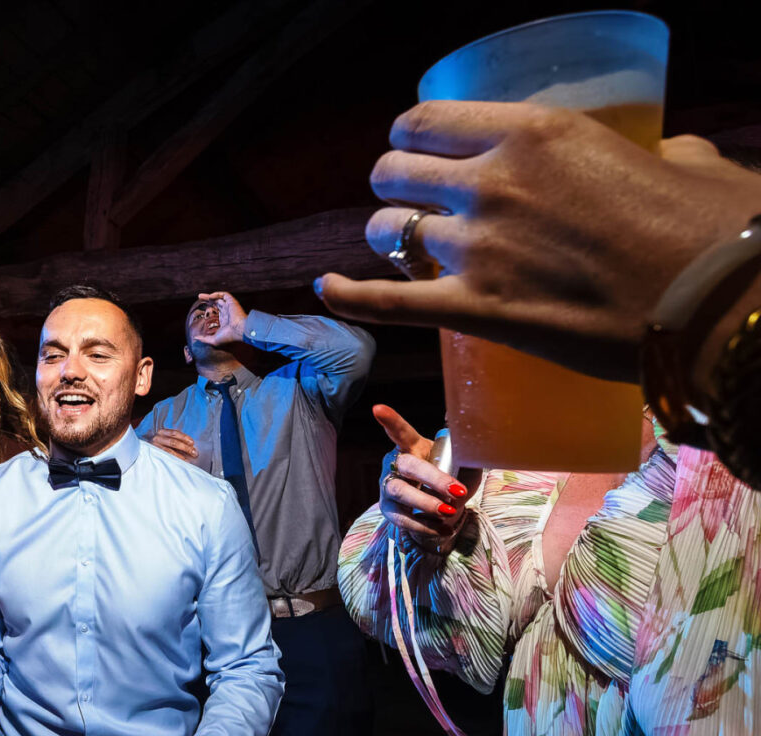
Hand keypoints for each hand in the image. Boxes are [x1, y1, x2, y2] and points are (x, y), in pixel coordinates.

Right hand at [149, 428, 197, 463]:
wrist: (143, 450)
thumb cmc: (159, 445)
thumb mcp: (166, 439)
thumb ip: (176, 440)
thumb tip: (190, 446)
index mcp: (162, 432)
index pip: (175, 433)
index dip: (184, 437)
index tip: (192, 443)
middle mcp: (157, 438)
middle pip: (173, 442)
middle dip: (185, 448)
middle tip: (194, 453)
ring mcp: (154, 446)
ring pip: (169, 451)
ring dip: (180, 456)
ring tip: (187, 460)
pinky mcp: (153, 454)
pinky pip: (164, 457)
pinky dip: (173, 460)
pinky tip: (179, 463)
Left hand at [191, 291, 246, 346]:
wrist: (239, 331)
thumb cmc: (228, 336)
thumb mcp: (214, 340)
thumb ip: (204, 339)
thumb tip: (195, 338)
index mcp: (224, 319)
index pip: (215, 311)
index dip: (208, 308)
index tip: (201, 308)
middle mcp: (226, 312)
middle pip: (216, 303)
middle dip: (207, 299)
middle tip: (199, 297)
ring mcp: (229, 306)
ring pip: (219, 298)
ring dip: (210, 296)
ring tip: (200, 296)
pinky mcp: (232, 302)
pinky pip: (224, 295)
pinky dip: (217, 294)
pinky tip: (210, 297)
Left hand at [315, 101, 760, 382]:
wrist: (713, 306)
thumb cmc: (708, 231)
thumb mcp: (681, 161)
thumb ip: (655, 153)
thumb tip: (668, 157)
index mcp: (534, 133)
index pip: (426, 120)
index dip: (409, 134)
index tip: (413, 146)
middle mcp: (492, 184)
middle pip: (395, 172)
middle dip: (395, 183)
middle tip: (409, 197)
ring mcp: (478, 250)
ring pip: (388, 232)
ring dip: (388, 236)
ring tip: (401, 244)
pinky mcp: (476, 312)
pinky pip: (385, 302)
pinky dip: (347, 295)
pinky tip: (326, 287)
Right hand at [373, 404, 478, 549]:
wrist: (438, 508)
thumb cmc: (450, 479)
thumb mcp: (464, 466)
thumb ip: (469, 459)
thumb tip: (476, 454)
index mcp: (413, 447)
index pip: (401, 432)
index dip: (390, 420)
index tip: (378, 409)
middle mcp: (395, 464)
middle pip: (408, 465)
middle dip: (433, 478)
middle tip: (458, 491)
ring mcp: (388, 487)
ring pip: (401, 492)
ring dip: (426, 503)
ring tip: (450, 512)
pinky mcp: (388, 509)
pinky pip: (402, 518)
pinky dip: (425, 525)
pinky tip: (444, 528)